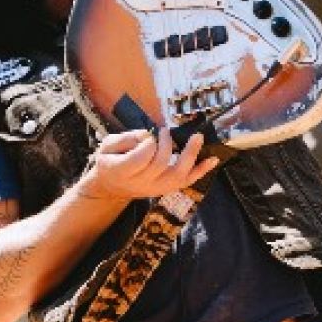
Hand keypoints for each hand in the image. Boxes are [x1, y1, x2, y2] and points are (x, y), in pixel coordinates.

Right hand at [77, 127, 217, 204]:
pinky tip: (213, 159)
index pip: (143, 156)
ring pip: (177, 174)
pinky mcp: (167, 189)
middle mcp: (141, 183)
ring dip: (190, 155)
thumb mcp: (107, 145)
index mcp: (122, 170)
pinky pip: (187, 181)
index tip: (149, 135)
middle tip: (165, 132)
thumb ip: (126, 138)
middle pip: (161, 163)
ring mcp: (156, 188)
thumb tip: (148, 135)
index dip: (149, 142)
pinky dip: (201, 170)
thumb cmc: (110, 161)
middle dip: (166, 143)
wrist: (112, 187)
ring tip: (197, 137)